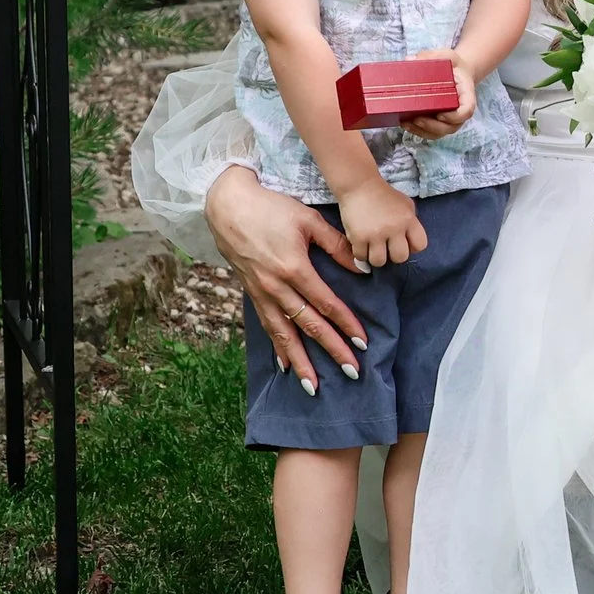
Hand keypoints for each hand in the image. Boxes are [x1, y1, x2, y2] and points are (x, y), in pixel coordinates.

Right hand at [206, 164, 366, 393]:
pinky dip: (277, 348)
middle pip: (308, 325)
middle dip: (331, 349)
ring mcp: (261, 294)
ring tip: (313, 386)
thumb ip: (337, 246)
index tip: (363, 343)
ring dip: (301, 361)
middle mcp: (276, 287)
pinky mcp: (252, 294)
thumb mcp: (309, 220)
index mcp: (294, 268)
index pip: (326, 304)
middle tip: (351, 371)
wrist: (229, 206)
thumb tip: (364, 268)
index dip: (346, 324)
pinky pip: (267, 327)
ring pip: (284, 334)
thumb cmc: (272, 208)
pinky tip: (285, 366)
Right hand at [333, 176, 428, 268]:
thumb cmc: (383, 195)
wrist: (359, 185)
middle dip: (393, 255)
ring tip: (372, 248)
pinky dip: (361, 253)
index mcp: (409, 219)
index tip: (403, 242)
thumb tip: (410, 243)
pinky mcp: (358, 237)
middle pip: (400, 258)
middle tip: (386, 247)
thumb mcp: (405, 205)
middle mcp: (395, 228)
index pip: (420, 245)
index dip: (412, 247)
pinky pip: (361, 256)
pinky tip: (361, 244)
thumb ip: (411, 222)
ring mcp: (376, 234)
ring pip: (380, 262)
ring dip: (376, 257)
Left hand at [404, 47, 478, 140]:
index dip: (455, 117)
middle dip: (433, 127)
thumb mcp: (447, 56)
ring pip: (439, 133)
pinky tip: (405, 123)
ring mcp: (450, 119)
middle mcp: (460, 111)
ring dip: (423, 131)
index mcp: (466, 95)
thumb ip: (432, 56)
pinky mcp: (439, 122)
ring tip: (406, 123)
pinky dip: (418, 131)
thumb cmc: (454, 66)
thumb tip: (410, 60)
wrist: (457, 73)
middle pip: (451, 127)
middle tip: (417, 119)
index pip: (467, 111)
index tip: (440, 114)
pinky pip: (431, 132)